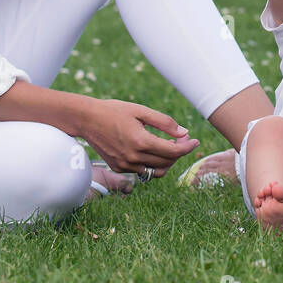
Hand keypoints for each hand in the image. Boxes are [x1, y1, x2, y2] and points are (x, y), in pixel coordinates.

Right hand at [81, 97, 198, 177]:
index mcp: (141, 142)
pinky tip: (154, 151)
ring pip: (156, 171)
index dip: (188, 147)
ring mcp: (125, 165)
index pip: (173, 152)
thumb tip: (184, 132)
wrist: (86, 119)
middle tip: (183, 139)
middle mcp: (133, 157)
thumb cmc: (114, 111)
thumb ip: (164, 122)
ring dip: (168, 162)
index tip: (195, 140)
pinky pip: (142, 171)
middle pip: (167, 162)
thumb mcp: (141, 111)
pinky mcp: (118, 168)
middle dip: (180, 152)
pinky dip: (153, 164)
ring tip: (170, 147)